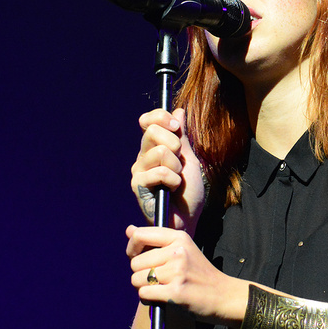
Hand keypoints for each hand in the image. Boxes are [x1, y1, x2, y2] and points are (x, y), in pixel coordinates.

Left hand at [125, 225, 246, 326]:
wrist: (223, 295)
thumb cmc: (199, 273)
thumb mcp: (182, 249)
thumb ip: (155, 239)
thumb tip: (129, 229)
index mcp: (179, 238)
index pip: (140, 235)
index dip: (131, 248)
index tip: (136, 256)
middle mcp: (178, 252)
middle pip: (135, 262)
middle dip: (140, 273)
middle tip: (157, 278)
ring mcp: (177, 272)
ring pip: (137, 279)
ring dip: (143, 287)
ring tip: (161, 288)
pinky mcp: (175, 292)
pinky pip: (144, 294)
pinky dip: (148, 298)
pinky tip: (162, 297)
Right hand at [130, 108, 205, 233]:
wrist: (188, 218)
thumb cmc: (188, 193)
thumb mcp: (190, 159)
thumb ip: (182, 136)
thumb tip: (179, 110)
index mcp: (154, 147)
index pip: (148, 121)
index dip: (161, 117)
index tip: (176, 126)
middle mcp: (142, 156)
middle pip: (153, 131)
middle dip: (175, 146)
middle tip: (180, 163)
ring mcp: (138, 171)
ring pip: (159, 151)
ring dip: (176, 167)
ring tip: (177, 181)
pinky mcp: (137, 186)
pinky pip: (159, 171)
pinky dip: (173, 180)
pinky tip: (172, 190)